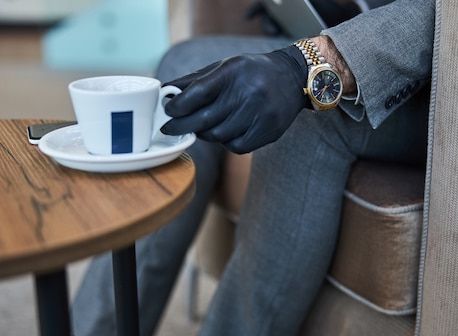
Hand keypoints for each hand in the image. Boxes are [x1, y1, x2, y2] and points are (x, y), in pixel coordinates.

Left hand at [160, 45, 308, 153]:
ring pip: (218, 136)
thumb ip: (195, 81)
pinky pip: (236, 146)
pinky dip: (226, 142)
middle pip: (205, 119)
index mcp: (233, 72)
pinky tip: (227, 131)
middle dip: (182, 126)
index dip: (179, 105)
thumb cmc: (250, 73)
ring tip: (203, 126)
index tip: (168, 112)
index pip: (199, 92)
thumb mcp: (224, 67)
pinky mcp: (269, 131)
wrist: (292, 78)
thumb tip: (165, 92)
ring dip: (206, 133)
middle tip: (170, 129)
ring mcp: (260, 114)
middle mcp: (248, 92)